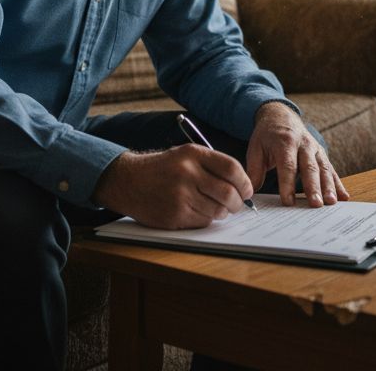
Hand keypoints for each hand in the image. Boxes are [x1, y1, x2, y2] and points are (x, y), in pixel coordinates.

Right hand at [92, 145, 253, 228]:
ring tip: (216, 208)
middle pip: (228, 192)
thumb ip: (211, 165)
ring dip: (222, 212)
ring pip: (217, 210)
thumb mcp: (184, 155)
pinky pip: (203, 221)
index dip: (245, 182)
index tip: (247, 190)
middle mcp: (187, 173)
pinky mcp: (174, 215)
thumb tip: (241, 185)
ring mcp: (180, 195)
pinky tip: (198, 212)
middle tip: (237, 205)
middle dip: (238, 203)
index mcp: (192, 154)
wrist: (128, 181)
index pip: (231, 168)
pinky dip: (206, 219)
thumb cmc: (161, 169)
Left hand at [245, 102, 349, 207]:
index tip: (288, 202)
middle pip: (309, 168)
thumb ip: (254, 170)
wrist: (280, 115)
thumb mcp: (255, 148)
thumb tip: (250, 193)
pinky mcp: (322, 154)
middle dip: (313, 187)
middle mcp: (304, 144)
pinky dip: (338, 184)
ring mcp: (315, 149)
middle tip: (316, 204)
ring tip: (331, 203)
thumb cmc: (267, 135)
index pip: (288, 165)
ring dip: (329, 187)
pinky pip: (331, 170)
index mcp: (285, 142)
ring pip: (324, 169)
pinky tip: (344, 197)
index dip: (288, 184)